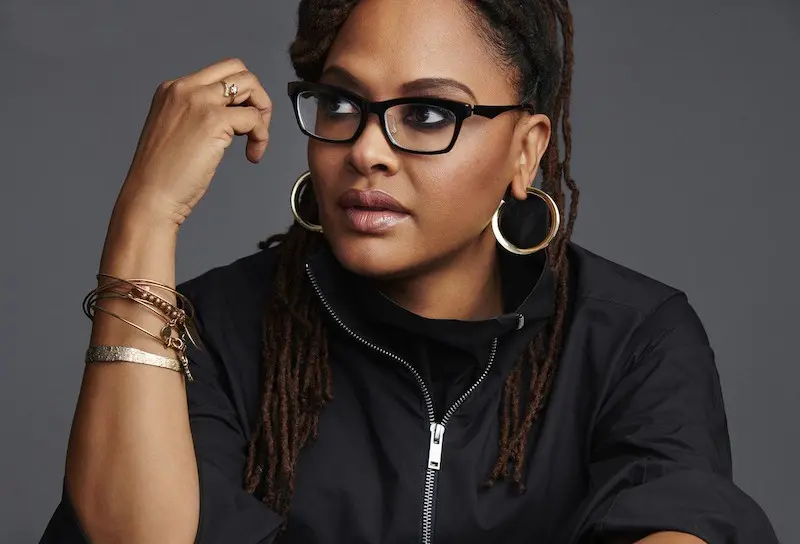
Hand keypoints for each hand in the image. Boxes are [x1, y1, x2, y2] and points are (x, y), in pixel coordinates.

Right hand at [115, 57, 272, 226]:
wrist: (149, 196)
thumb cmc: (162, 175)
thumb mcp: (177, 131)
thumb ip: (198, 115)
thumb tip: (231, 115)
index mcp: (173, 89)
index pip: (220, 72)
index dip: (240, 96)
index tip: (241, 123)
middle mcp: (184, 88)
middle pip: (239, 70)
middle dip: (256, 97)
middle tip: (255, 128)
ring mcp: (198, 101)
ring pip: (251, 86)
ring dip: (263, 114)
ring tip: (255, 142)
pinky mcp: (213, 120)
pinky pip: (254, 118)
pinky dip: (261, 137)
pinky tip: (251, 156)